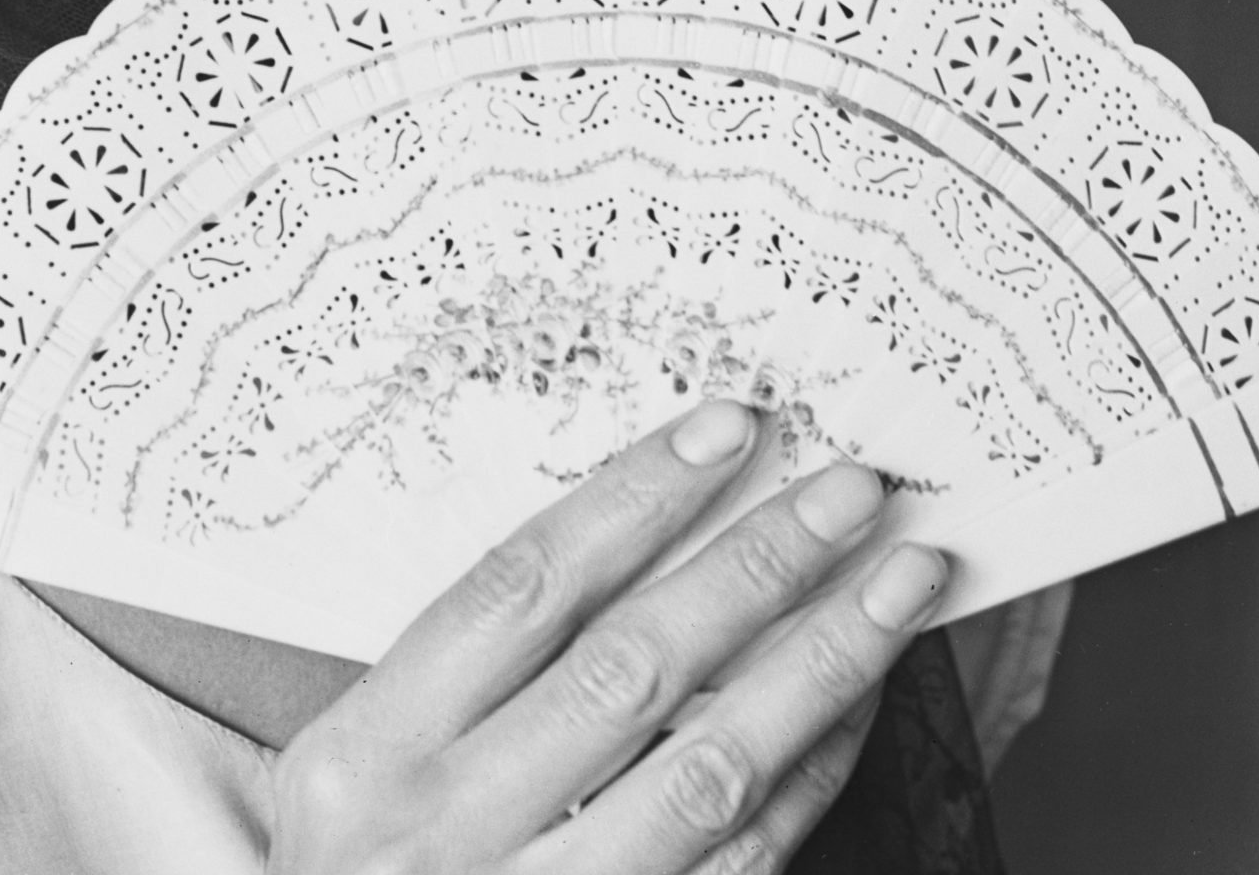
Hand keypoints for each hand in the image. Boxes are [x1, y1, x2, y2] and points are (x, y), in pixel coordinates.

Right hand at [267, 400, 945, 873]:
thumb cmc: (365, 866)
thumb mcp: (359, 763)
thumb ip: (466, 665)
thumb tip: (638, 522)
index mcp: (368, 753)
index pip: (522, 588)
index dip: (632, 498)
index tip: (728, 427)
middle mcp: (448, 829)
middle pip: (630, 669)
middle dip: (755, 566)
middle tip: (850, 488)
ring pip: (709, 770)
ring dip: (820, 664)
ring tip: (900, 582)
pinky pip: (740, 862)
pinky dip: (812, 774)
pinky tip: (859, 701)